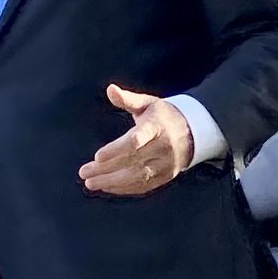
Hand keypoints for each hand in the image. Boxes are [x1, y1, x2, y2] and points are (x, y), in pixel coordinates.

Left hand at [79, 85, 193, 196]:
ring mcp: (165, 164)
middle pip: (132, 161)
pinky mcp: (166, 176)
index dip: (116, 149)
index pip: (136, 140)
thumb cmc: (162, 116)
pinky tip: (107, 188)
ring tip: (91, 183)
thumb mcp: (148, 103)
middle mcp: (163, 147)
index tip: (97, 156)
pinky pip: (143, 186)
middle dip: (106, 169)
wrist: (193, 132)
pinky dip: (123, 189)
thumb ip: (128, 99)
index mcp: (156, 127)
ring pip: (136, 177)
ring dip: (111, 182)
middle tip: (84, 173)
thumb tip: (110, 89)